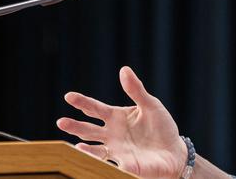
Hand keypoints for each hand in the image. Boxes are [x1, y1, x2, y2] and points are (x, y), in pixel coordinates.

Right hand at [57, 66, 186, 178]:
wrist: (174, 151)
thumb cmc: (162, 127)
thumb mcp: (151, 105)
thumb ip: (136, 90)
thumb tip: (124, 70)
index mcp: (116, 117)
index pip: (95, 109)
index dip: (82, 102)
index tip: (69, 96)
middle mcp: (111, 134)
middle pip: (88, 130)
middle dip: (74, 126)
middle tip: (61, 122)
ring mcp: (116, 150)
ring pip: (94, 149)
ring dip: (84, 148)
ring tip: (74, 146)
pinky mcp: (125, 165)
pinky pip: (110, 165)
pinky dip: (100, 163)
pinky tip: (95, 161)